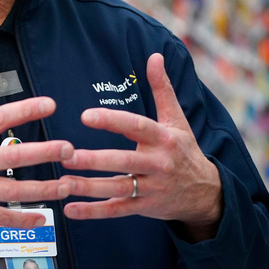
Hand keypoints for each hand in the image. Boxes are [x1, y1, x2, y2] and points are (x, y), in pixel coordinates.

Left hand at [60, 53, 221, 241]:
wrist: (206, 193)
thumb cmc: (184, 150)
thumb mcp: (177, 119)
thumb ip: (162, 89)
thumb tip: (154, 56)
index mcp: (163, 139)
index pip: (136, 127)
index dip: (112, 121)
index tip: (86, 116)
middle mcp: (158, 164)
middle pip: (124, 161)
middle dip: (95, 159)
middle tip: (67, 154)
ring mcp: (151, 188)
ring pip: (118, 188)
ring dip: (89, 187)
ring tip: (62, 181)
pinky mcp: (144, 208)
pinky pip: (116, 210)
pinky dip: (93, 212)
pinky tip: (70, 209)